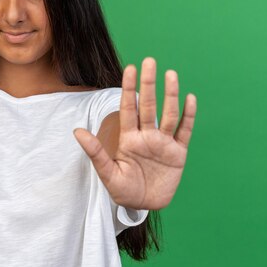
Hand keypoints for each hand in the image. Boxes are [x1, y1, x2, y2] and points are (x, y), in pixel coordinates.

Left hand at [73, 57, 196, 209]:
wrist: (144, 205)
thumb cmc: (123, 190)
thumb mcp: (107, 173)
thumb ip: (95, 152)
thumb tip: (76, 131)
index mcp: (129, 138)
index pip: (129, 108)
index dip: (129, 89)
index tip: (130, 68)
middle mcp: (147, 136)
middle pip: (149, 105)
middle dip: (149, 84)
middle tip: (150, 61)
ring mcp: (164, 143)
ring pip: (168, 114)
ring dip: (171, 94)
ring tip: (171, 74)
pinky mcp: (178, 153)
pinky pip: (184, 131)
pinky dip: (188, 115)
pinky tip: (190, 98)